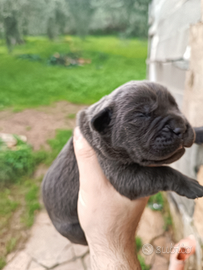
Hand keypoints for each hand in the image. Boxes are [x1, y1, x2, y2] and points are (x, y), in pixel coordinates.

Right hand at [73, 127, 147, 269]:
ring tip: (100, 139)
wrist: (107, 244)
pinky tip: (101, 159)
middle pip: (128, 151)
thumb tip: (80, 131)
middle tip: (101, 128)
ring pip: (123, 160)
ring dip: (111, 152)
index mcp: (141, 174)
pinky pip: (120, 169)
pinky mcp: (127, 189)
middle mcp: (142, 178)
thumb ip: (87, 160)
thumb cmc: (103, 219)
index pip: (132, 146)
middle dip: (114, 140)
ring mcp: (136, 183)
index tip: (107, 122)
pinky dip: (110, 162)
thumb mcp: (92, 186)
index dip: (119, 133)